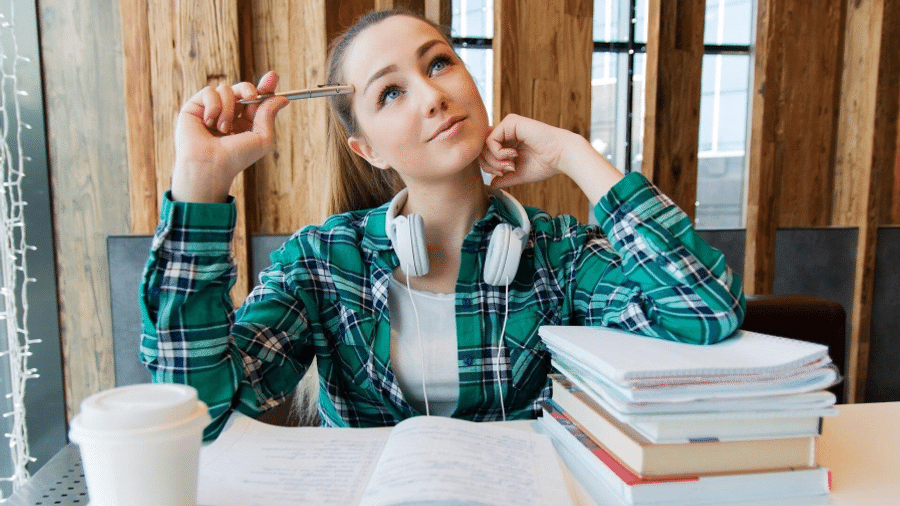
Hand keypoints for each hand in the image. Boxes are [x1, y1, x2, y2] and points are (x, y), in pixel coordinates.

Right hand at [171, 71, 288, 202]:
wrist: (211, 165)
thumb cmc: (236, 157)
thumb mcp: (262, 138)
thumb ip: (269, 115)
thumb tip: (282, 98)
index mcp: (245, 123)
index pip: (256, 100)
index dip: (264, 87)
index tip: (272, 76)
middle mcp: (229, 114)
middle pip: (242, 89)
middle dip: (249, 89)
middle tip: (251, 97)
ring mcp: (212, 110)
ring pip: (226, 89)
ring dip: (229, 108)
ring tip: (223, 128)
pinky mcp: (195, 106)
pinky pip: (209, 91)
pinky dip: (213, 106)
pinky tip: (210, 122)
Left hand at [480, 114, 623, 202]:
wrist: (561, 156)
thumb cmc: (545, 165)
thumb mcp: (519, 174)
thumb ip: (504, 178)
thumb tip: (491, 185)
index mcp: (509, 142)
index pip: (486, 153)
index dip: (488, 167)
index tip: (502, 175)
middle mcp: (507, 132)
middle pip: (482, 148)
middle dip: (489, 165)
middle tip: (504, 172)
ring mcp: (508, 125)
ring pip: (484, 144)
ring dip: (494, 160)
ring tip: (510, 165)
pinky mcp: (510, 122)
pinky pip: (491, 139)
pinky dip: (498, 152)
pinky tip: (512, 155)